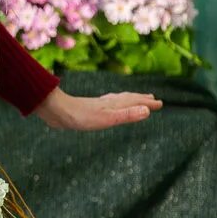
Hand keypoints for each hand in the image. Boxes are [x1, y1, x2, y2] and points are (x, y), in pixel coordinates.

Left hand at [33, 87, 162, 130]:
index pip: (134, 102)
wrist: (55, 111)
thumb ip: (126, 115)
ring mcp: (97, 105)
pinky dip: (114, 104)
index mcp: (113, 105)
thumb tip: (147, 110)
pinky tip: (107, 107)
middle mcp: (107, 103)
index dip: (147, 104)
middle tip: (152, 98)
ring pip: (117, 101)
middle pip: (127, 99)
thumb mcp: (106, 119)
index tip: (160, 103)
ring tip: (134, 101)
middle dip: (140, 99)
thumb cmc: (80, 116)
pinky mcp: (88, 109)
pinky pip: (107, 105)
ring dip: (128, 100)